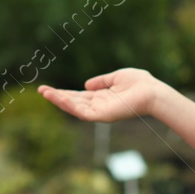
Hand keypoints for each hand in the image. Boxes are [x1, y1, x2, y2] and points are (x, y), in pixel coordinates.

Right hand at [38, 69, 160, 122]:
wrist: (153, 92)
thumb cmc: (140, 83)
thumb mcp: (116, 77)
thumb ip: (101, 81)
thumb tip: (85, 84)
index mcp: (101, 97)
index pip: (78, 96)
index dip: (64, 93)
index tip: (49, 88)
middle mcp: (99, 106)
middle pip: (73, 102)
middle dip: (57, 97)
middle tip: (41, 90)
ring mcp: (100, 112)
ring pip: (75, 108)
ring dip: (59, 101)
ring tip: (45, 93)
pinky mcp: (103, 116)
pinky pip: (83, 112)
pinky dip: (70, 105)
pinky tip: (59, 98)